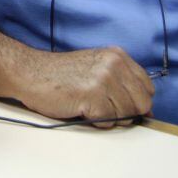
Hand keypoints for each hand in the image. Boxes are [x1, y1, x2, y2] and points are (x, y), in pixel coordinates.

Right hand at [18, 46, 153, 127]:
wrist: (30, 73)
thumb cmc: (61, 76)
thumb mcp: (97, 69)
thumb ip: (121, 82)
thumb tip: (146, 110)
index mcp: (117, 56)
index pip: (147, 88)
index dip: (136, 101)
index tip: (120, 105)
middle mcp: (114, 64)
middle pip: (142, 103)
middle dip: (126, 113)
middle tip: (103, 109)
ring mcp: (104, 78)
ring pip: (126, 114)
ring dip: (109, 117)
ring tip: (88, 106)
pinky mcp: (93, 94)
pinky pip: (108, 121)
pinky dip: (96, 121)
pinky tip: (81, 109)